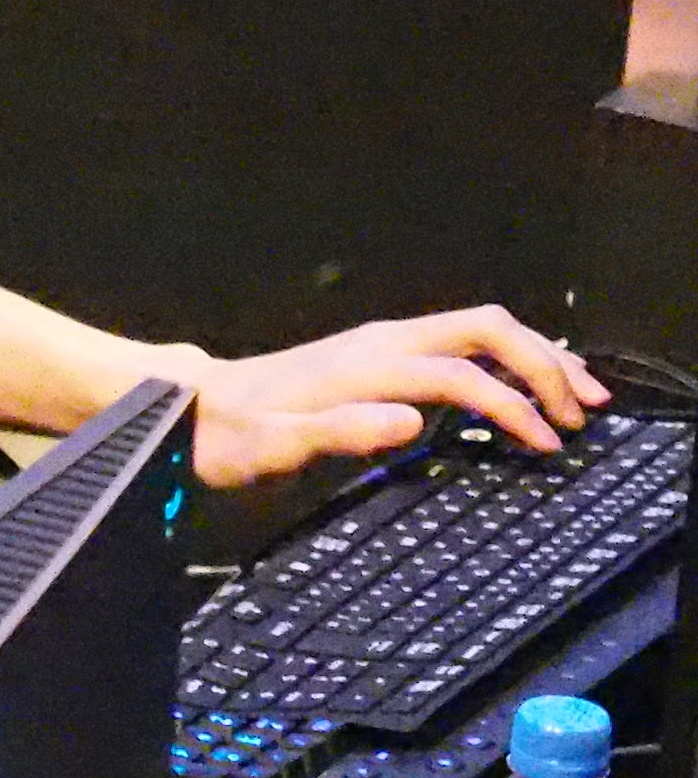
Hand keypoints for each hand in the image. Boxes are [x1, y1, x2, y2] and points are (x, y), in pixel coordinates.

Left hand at [176, 307, 608, 486]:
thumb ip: (338, 433)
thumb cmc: (231, 436)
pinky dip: (506, 359)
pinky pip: (461, 344)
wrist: (192, 410)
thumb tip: (408, 422)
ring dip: (534, 357)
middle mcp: (380, 343)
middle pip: (487, 330)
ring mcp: (383, 343)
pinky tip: (525, 385)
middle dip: (545, 364)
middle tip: (585, 411)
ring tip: (579, 395)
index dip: (511, 406)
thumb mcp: (274, 446)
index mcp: (365, 365)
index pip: (462, 375)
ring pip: (479, 331)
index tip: (544, 444)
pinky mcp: (381, 355)